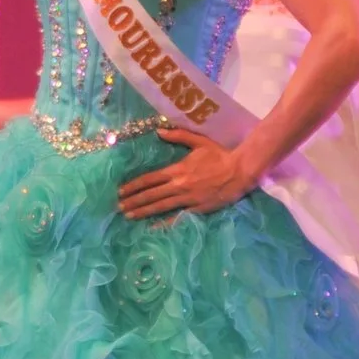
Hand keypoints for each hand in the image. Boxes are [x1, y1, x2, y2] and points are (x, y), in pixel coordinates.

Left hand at [119, 127, 257, 218]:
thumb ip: (178, 136)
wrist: (240, 171)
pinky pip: (177, 217)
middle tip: (119, 207)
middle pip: (151, 195)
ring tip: (129, 216)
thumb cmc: (219, 155)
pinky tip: (152, 227)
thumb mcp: (199, 142)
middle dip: (134, 201)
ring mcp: (188, 199)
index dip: (134, 185)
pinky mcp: (197, 209)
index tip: (121, 191)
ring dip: (143, 211)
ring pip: (161, 207)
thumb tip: (159, 131)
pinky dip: (164, 223)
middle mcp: (179, 185)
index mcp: (178, 169)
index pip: (150, 179)